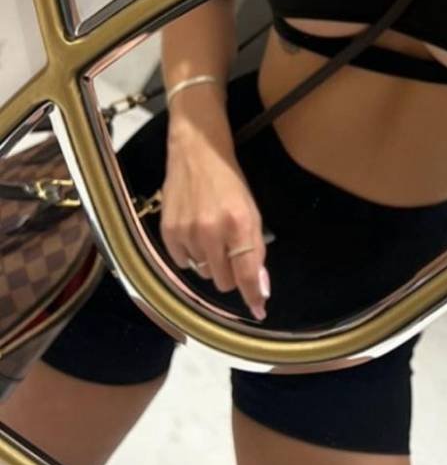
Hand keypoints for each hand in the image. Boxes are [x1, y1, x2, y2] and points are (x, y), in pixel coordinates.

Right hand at [160, 122, 269, 320]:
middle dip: (231, 273)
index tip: (259, 310)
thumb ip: (255, 249)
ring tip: (210, 234)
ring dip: (211, 262)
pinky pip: (182, 263)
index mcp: (239, 224)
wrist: (196, 153)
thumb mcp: (251, 211)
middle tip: (230, 251)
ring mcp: (186, 233)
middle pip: (224, 281)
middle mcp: (211, 232)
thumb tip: (261, 287)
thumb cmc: (230, 183)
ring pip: (203, 273)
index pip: (247, 273)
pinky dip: (190, 255)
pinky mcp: (167, 233)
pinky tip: (193, 232)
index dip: (254, 295)